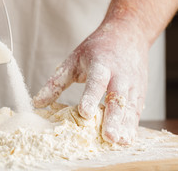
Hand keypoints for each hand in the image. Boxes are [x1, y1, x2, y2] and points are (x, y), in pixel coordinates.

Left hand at [33, 21, 148, 144]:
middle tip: (108, 136)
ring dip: (126, 126)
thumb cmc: (97, 48)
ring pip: (130, 107)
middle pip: (118, 98)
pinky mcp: (139, 92)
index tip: (84, 112)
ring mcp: (133, 84)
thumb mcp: (74, 59)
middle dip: (114, 118)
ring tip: (119, 142)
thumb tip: (37, 102)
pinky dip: (133, 125)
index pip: (96, 81)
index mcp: (101, 64)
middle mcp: (120, 75)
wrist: (128, 34)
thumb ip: (56, 82)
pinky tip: (126, 139)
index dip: (91, 97)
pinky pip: (137, 111)